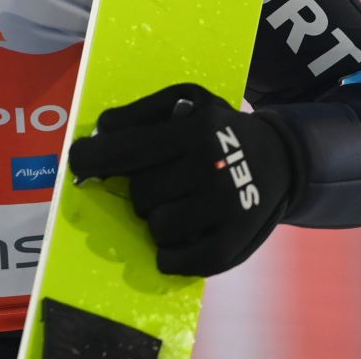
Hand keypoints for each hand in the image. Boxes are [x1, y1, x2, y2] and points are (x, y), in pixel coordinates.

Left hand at [67, 83, 294, 276]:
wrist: (282, 157)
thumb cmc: (220, 128)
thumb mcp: (187, 99)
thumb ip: (140, 111)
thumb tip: (102, 131)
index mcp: (195, 132)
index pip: (127, 150)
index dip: (92, 158)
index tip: (78, 163)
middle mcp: (211, 168)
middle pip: (140, 194)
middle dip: (141, 188)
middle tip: (164, 179)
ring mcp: (225, 208)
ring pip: (156, 227)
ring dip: (157, 218)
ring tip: (179, 203)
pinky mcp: (234, 241)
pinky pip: (180, 260)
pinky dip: (169, 254)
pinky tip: (176, 237)